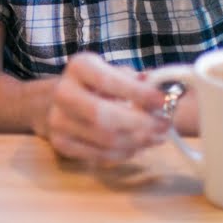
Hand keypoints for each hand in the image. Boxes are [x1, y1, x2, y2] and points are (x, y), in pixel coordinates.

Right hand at [43, 54, 169, 164]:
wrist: (58, 99)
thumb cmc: (96, 84)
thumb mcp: (114, 72)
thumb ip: (138, 81)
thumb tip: (164, 92)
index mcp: (79, 67)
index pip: (109, 81)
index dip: (138, 93)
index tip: (164, 101)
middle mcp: (63, 92)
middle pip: (103, 115)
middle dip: (140, 123)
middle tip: (164, 125)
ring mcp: (58, 120)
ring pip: (104, 139)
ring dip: (137, 141)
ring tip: (157, 137)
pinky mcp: (61, 143)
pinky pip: (99, 155)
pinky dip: (124, 153)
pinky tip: (137, 146)